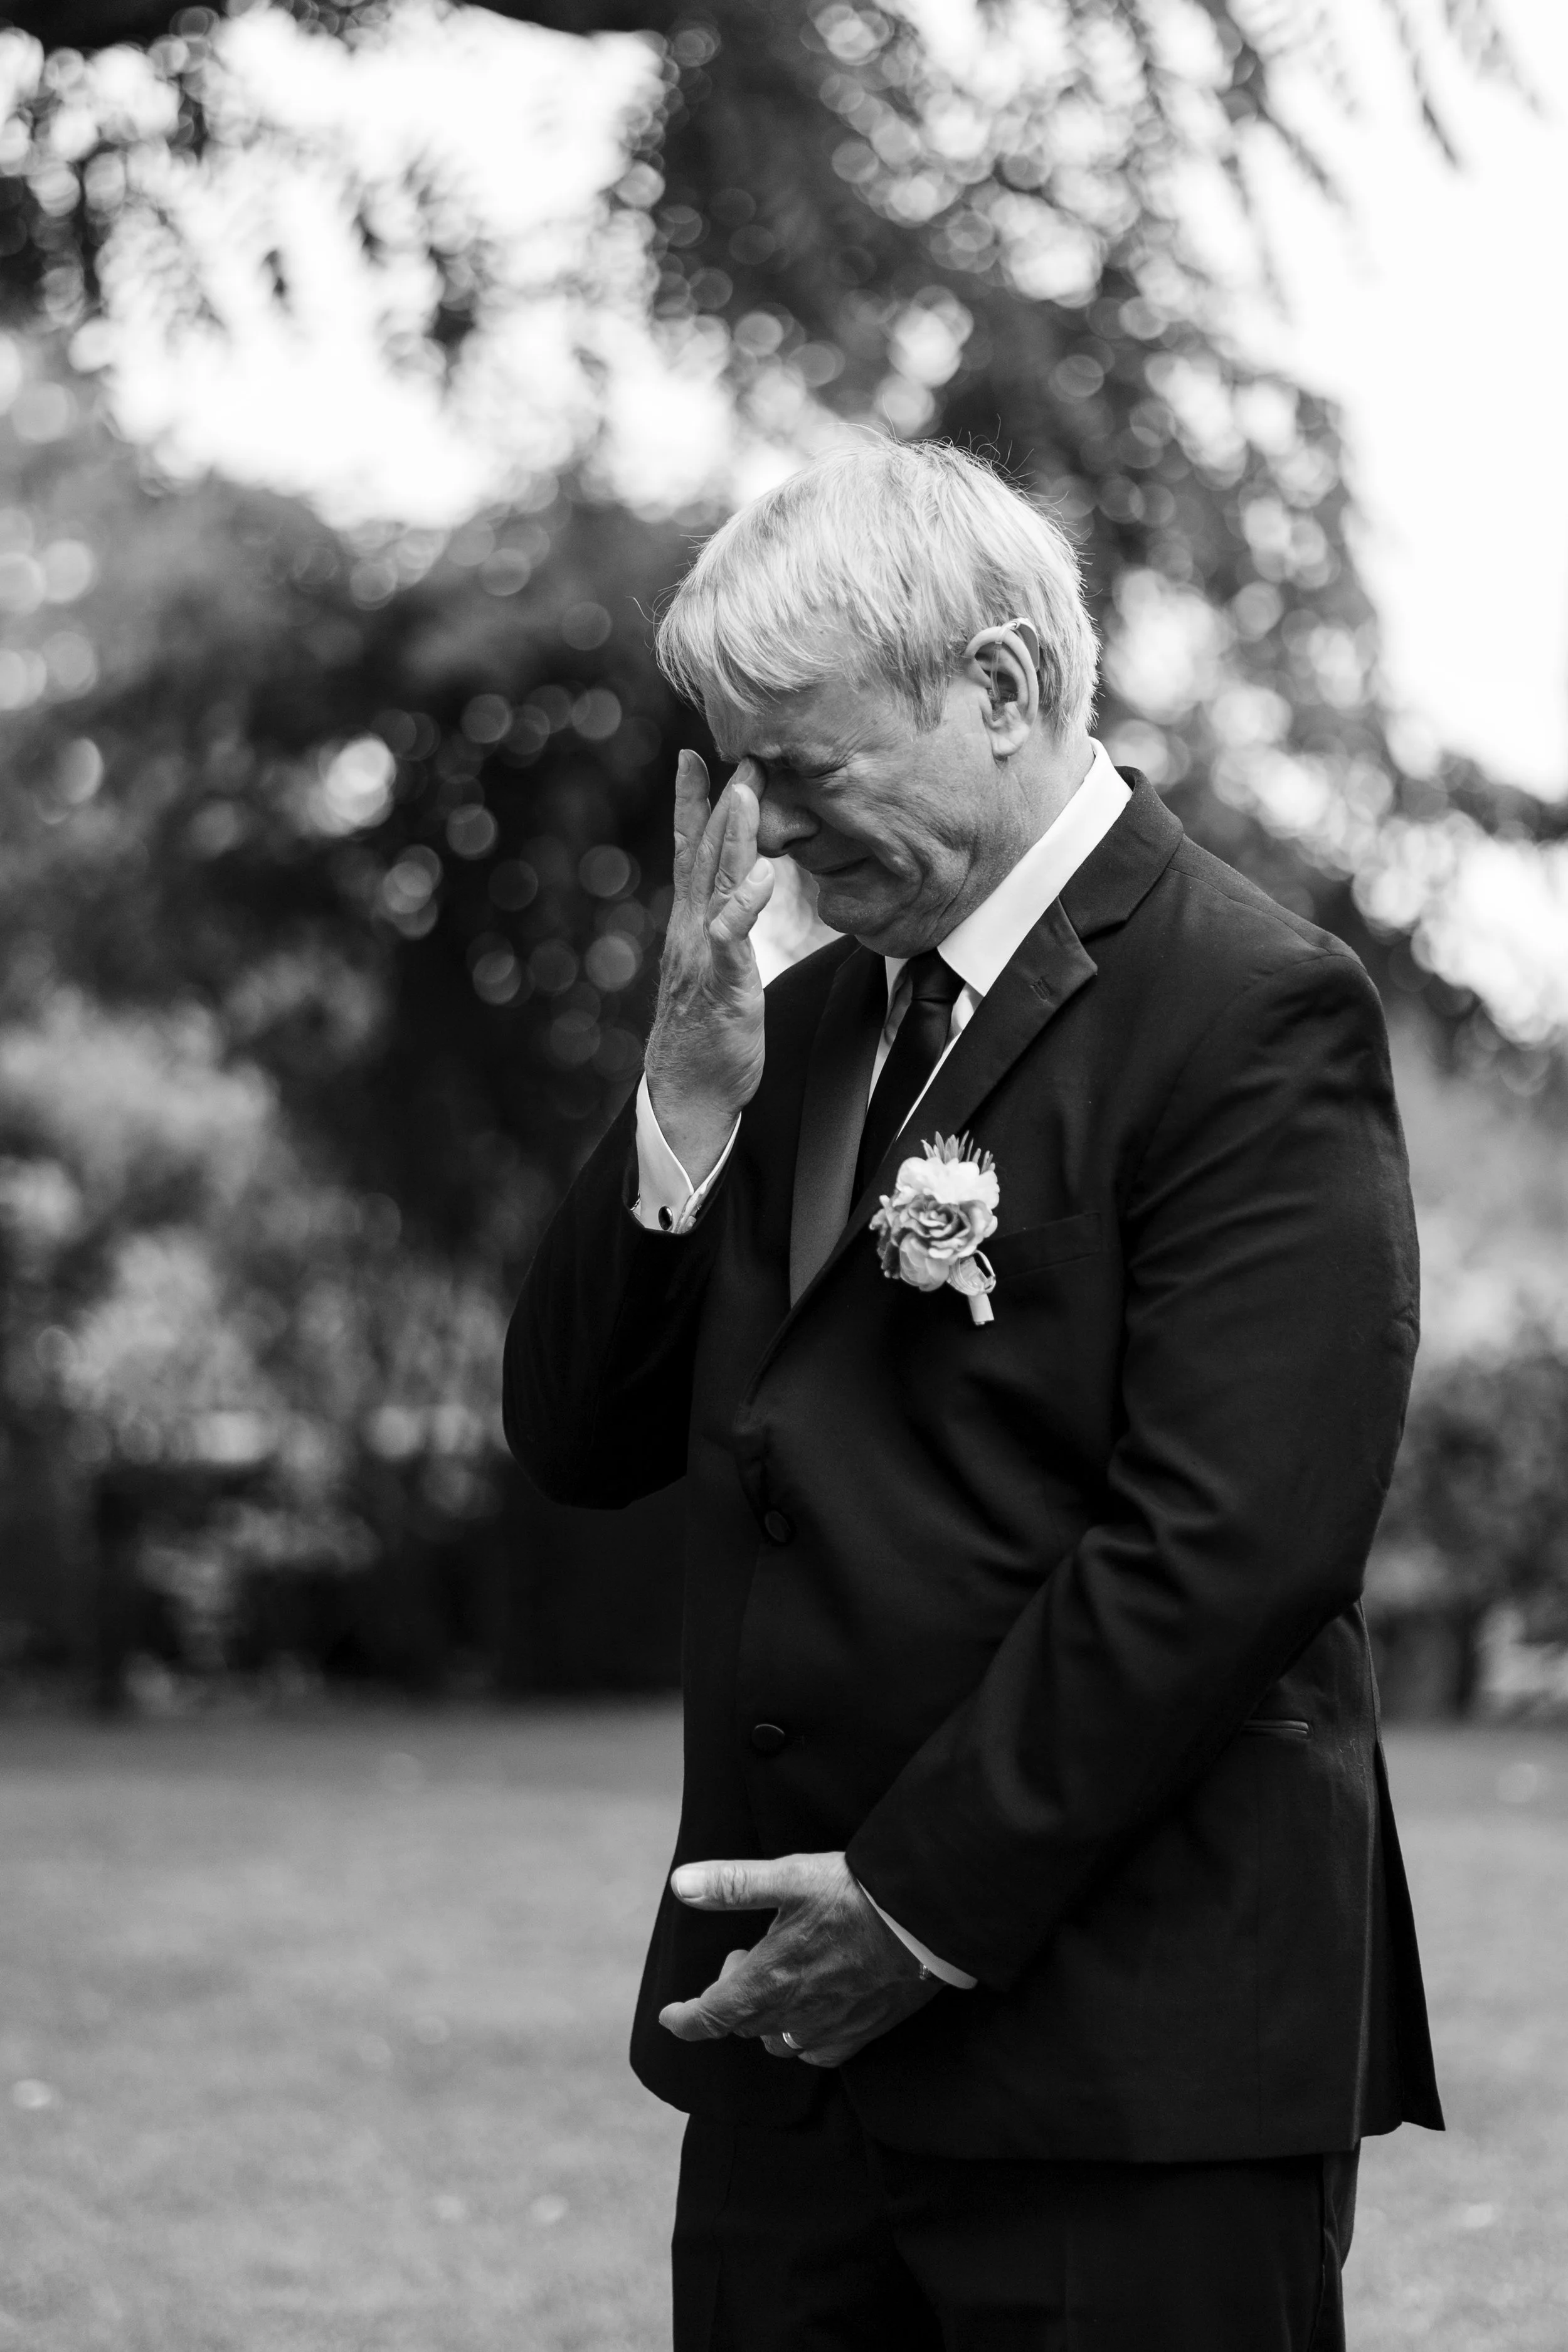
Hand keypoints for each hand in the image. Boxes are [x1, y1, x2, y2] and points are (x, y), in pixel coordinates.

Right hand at [643, 750, 773, 1187]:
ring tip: (747, 792)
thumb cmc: (708, 1034)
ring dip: (732, 837)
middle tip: (741, 749)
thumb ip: (723, 928)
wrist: (688, 1092)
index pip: (690, 851)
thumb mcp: (717, 968)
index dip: (691, 802)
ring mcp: (701, 956)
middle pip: (704, 853)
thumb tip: (737, 894)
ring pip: (716, 885)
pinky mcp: (721, 985)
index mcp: (689, 923)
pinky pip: (731, 940)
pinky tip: (762, 877)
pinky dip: (743, 907)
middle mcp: (688, 930)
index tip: (695, 755)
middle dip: (721, 800)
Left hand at [657, 1851, 939, 2068]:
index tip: (669, 2017)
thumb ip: (732, 1884)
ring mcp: (828, 2029)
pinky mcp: (861, 2033)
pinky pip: (817, 2051)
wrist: (925, 1921)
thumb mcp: (789, 1877)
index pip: (709, 2016)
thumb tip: (681, 1884)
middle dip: (730, 1995)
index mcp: (766, 1981)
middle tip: (745, 1955)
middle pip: (742, 2023)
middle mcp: (792, 2015)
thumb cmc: (855, 1895)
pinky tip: (812, 2009)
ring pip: (777, 2041)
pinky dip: (802, 2036)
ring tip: (779, 1977)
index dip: (684, 2020)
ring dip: (764, 2016)